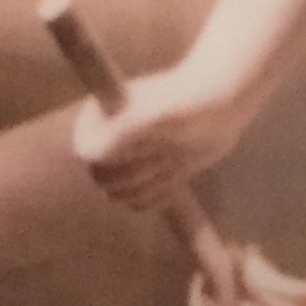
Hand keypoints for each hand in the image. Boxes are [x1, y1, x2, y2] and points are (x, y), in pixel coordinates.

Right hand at [73, 62, 257, 210]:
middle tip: (163, 148)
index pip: (85, 153)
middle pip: (102, 179)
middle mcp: (107, 141)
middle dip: (136, 171)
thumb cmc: (185, 102)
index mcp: (98, 119)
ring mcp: (127, 162)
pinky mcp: (148, 179)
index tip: (141, 142)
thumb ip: (118, 132)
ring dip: (152, 181)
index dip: (111, 157)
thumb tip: (88, 156)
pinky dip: (160, 194)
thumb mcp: (151, 115)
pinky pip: (141, 203)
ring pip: (123, 195)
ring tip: (173, 155)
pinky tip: (176, 172)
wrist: (220, 106)